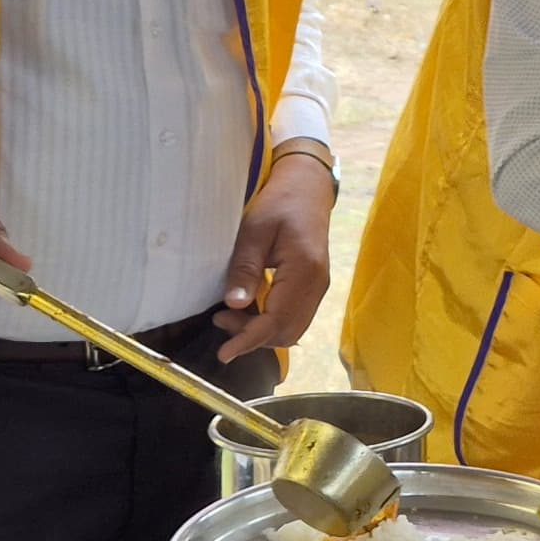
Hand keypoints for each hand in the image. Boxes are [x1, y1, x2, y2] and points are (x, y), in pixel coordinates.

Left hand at [213, 152, 335, 363]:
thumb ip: (246, 268)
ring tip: (232, 317)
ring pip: (292, 329)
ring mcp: (319, 288)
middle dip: (252, 337)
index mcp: (304, 271)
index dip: (249, 340)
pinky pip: (295, 318)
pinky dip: (272, 324)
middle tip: (221, 320)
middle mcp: (317, 285)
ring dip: (262, 332)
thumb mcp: (255, 230)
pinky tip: (251, 310)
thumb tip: (235, 305)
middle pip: (286, 332)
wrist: (308, 188)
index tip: (224, 353)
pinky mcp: (314, 286)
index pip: (276, 321)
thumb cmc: (280, 203)